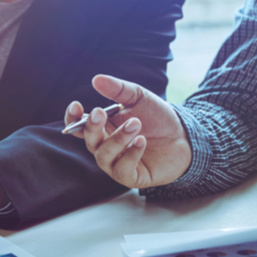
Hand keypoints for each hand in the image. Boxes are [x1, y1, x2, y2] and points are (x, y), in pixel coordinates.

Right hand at [64, 74, 191, 188]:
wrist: (184, 136)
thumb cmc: (157, 118)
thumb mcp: (139, 97)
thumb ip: (118, 90)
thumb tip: (96, 79)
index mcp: (103, 127)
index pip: (79, 126)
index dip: (72, 119)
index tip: (77, 105)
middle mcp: (106, 147)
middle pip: (89, 140)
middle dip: (92, 126)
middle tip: (101, 112)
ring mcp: (117, 163)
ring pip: (103, 156)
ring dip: (117, 139)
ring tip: (135, 124)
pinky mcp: (131, 176)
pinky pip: (122, 169)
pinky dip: (130, 154)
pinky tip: (142, 141)